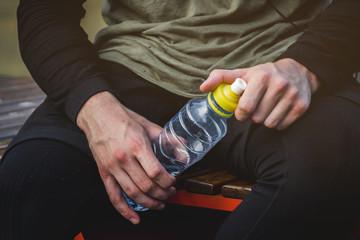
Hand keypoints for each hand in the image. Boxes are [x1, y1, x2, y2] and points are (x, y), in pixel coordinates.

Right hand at [76, 91, 175, 223]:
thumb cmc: (122, 118)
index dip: (168, 181)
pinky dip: (124, 210)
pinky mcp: (104, 172)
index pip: (156, 172)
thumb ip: (167, 139)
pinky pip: (113, 195)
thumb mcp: (148, 125)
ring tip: (160, 204)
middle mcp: (124, 158)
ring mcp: (112, 167)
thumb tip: (183, 150)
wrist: (97, 113)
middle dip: (163, 194)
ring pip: (133, 194)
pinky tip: (134, 218)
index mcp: (137, 145)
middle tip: (171, 193)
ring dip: (149, 203)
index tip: (174, 181)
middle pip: (147, 186)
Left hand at [200, 58, 319, 129]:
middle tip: (256, 107)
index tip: (242, 109)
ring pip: (269, 124)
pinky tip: (276, 111)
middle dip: (252, 116)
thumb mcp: (242, 72)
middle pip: (256, 118)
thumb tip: (203, 88)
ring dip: (264, 120)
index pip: (246, 107)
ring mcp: (292, 96)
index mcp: (261, 76)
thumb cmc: (264, 74)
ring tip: (266, 108)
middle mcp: (279, 85)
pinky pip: (281, 126)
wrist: (298, 70)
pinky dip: (276, 122)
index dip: (240, 112)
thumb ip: (220, 78)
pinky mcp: (301, 106)